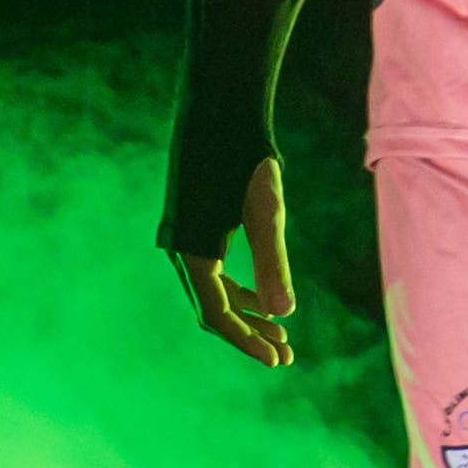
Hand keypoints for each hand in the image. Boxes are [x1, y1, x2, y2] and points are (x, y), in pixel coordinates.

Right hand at [174, 157, 297, 367]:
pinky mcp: (194, 225)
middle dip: (249, 332)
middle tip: (286, 355)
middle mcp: (181, 249)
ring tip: (281, 333)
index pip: (215, 313)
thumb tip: (285, 315)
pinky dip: (239, 288)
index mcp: (192, 251)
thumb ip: (273, 264)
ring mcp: (186, 237)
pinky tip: (265, 297)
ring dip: (246, 312)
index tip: (276, 361)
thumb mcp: (266, 212)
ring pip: (213, 290)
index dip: (246, 340)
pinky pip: (213, 271)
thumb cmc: (247, 157)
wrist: (222, 107)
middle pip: (213, 307)